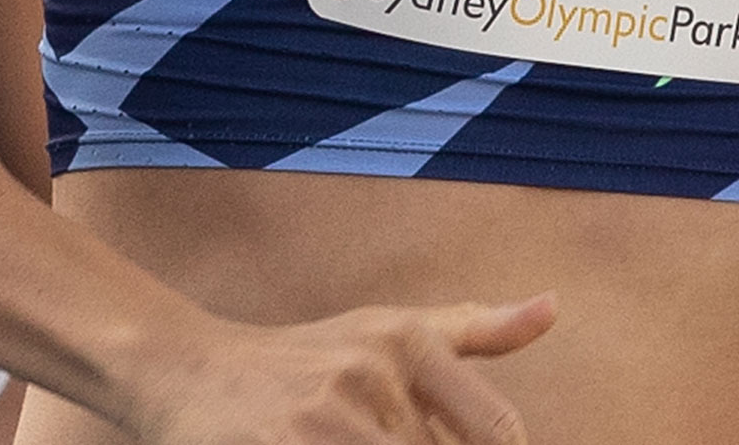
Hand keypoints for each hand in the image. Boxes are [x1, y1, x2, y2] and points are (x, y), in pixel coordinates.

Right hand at [127, 295, 553, 442]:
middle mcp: (366, 377)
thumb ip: (475, 330)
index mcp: (405, 346)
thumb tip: (553, 307)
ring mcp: (319, 424)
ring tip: (356, 444)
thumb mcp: (387, 330)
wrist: (185, 370)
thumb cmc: (301, 359)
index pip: (495, 432)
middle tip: (393, 443)